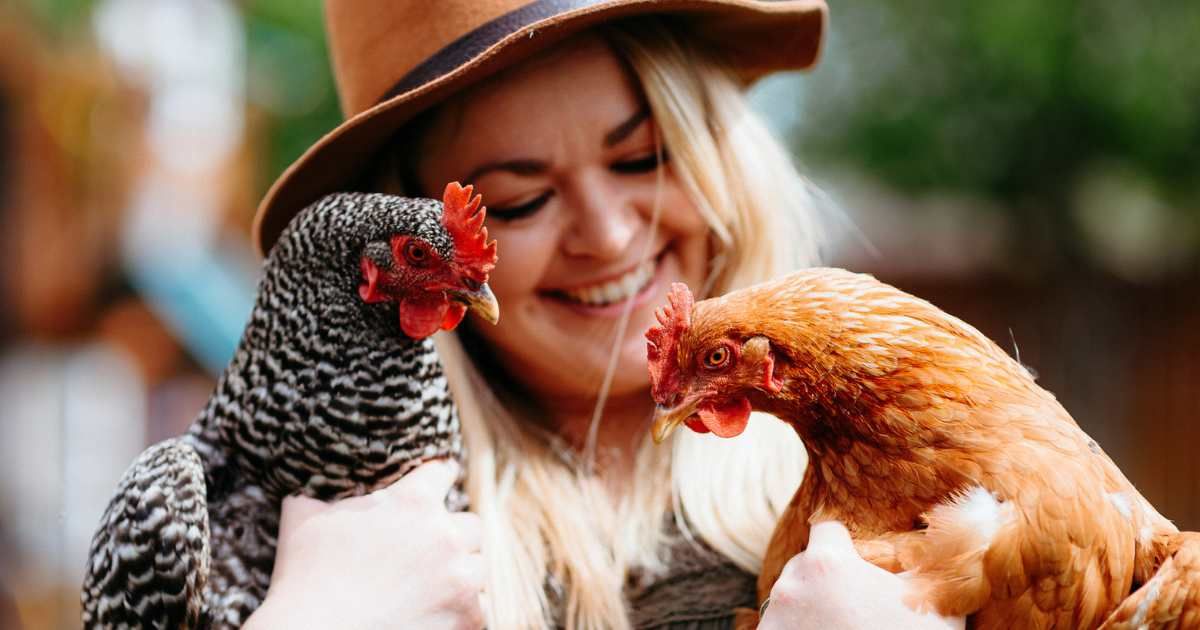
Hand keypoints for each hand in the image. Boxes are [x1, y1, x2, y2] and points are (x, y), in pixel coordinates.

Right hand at [244, 460, 484, 629]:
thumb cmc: (304, 578)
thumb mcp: (303, 518)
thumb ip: (317, 493)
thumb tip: (307, 480)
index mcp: (412, 501)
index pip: (442, 472)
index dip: (438, 477)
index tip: (440, 480)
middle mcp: (444, 535)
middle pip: (471, 525)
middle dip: (453, 535)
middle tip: (430, 550)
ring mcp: (459, 578)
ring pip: (478, 567)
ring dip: (461, 574)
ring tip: (436, 585)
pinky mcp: (465, 617)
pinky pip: (479, 609)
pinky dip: (462, 612)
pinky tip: (438, 613)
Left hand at [758, 521, 963, 629]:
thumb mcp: (938, 605)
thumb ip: (945, 561)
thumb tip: (978, 517)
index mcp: (828, 562)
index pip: (827, 529)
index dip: (845, 544)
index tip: (859, 563)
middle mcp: (790, 584)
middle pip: (804, 565)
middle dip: (825, 579)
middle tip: (853, 605)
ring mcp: (774, 618)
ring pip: (788, 598)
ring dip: (808, 607)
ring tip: (839, 627)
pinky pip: (778, 627)